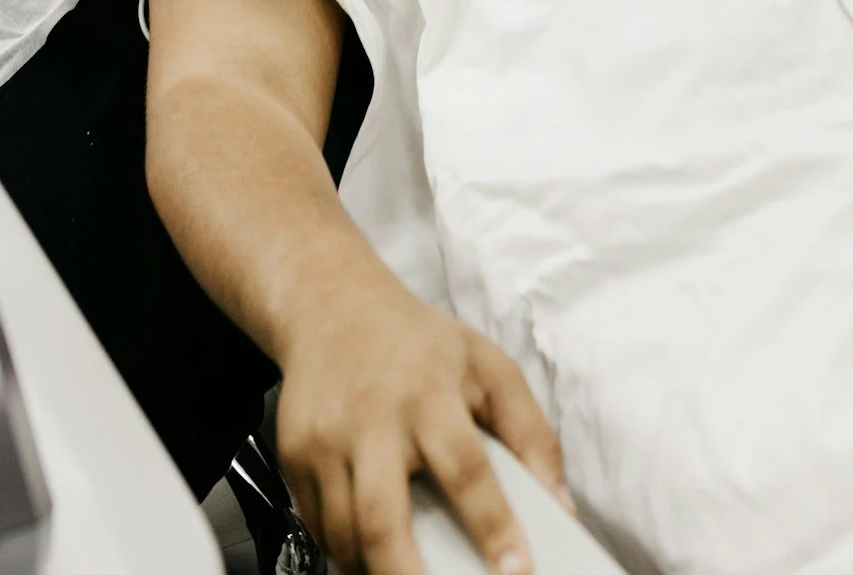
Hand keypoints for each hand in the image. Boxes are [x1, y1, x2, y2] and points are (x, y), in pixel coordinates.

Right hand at [276, 232, 568, 574]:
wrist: (332, 305)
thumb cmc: (419, 343)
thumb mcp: (488, 365)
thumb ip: (529, 432)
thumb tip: (560, 505)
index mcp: (428, 393)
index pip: (465, 467)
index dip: (492, 524)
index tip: (515, 570)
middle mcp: (372, 419)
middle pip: (381, 517)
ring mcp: (324, 440)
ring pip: (343, 533)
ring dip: (375, 569)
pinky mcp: (293, 457)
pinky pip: (316, 525)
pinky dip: (344, 550)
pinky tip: (370, 554)